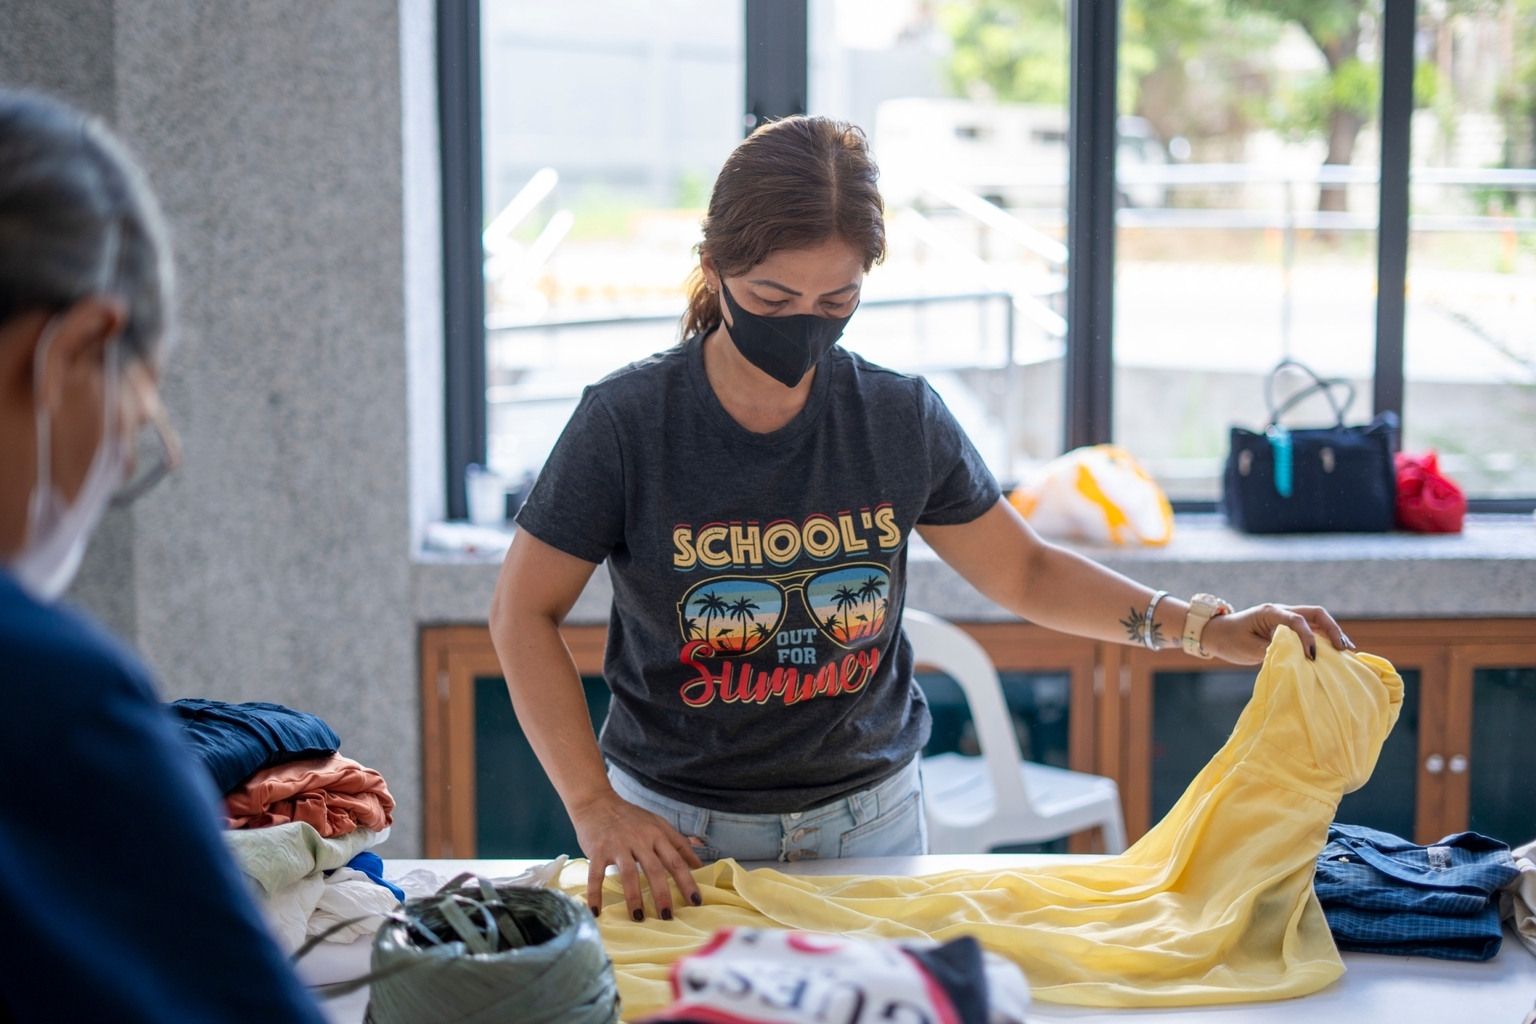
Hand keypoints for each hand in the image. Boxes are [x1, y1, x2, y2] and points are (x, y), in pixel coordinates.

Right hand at [571, 788, 701, 921]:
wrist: (596, 802)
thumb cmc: (630, 816)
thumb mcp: (658, 824)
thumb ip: (678, 843)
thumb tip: (699, 863)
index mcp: (656, 834)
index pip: (675, 861)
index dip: (687, 882)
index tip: (695, 901)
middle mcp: (639, 840)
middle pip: (654, 869)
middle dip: (662, 895)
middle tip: (667, 917)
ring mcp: (617, 845)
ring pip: (629, 874)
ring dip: (634, 898)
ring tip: (639, 917)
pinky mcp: (597, 851)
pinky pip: (596, 875)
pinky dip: (596, 894)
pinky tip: (596, 911)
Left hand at [1199, 603, 1353, 665]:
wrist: (1216, 633)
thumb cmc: (1229, 640)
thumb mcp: (1248, 648)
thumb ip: (1272, 650)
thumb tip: (1296, 656)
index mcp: (1269, 612)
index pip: (1296, 621)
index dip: (1308, 638)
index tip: (1312, 657)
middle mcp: (1282, 611)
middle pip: (1315, 614)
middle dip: (1332, 629)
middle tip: (1344, 649)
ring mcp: (1286, 617)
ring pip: (1317, 620)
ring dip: (1333, 634)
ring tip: (1348, 651)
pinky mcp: (1288, 627)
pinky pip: (1312, 629)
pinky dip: (1324, 639)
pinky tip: (1336, 651)